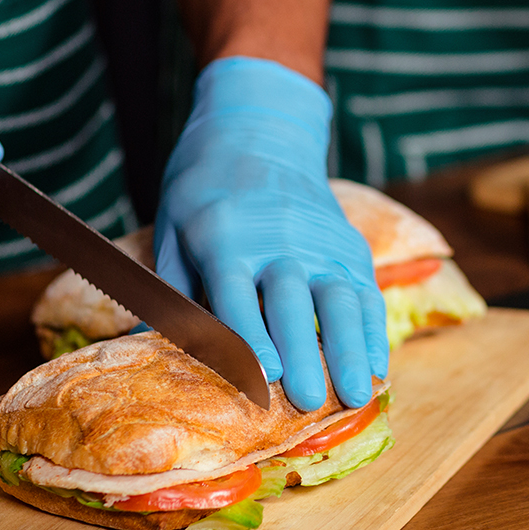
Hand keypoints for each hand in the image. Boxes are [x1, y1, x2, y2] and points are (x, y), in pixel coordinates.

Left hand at [155, 57, 387, 410]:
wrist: (259, 129)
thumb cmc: (204, 188)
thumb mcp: (174, 228)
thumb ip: (173, 291)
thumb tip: (150, 351)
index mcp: (224, 235)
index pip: (236, 293)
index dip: (250, 336)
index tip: (265, 376)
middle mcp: (277, 238)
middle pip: (293, 301)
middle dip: (305, 353)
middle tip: (309, 400)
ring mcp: (320, 240)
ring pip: (341, 298)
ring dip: (351, 349)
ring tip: (358, 394)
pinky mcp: (348, 244)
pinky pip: (366, 292)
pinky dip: (375, 331)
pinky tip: (379, 367)